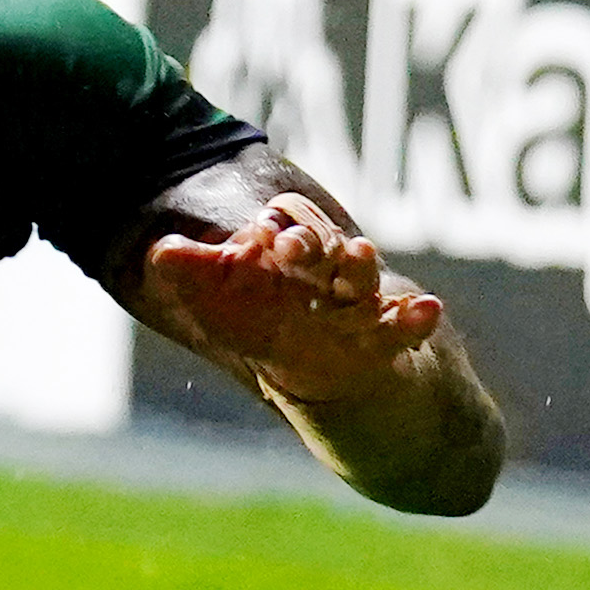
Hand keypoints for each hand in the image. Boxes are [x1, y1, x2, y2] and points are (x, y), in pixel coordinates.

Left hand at [143, 191, 444, 402]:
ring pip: (360, 280)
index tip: (259, 233)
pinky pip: (402, 327)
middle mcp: (326, 268)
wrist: (312, 367)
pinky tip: (428, 310)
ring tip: (359, 253)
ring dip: (358, 267)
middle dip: (308, 243)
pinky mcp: (384, 338)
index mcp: (288, 251)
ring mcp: (358, 302)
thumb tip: (161, 250)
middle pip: (322, 246)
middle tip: (289, 245)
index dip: (276, 221)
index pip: (286, 222)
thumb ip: (193, 272)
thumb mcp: (221, 300)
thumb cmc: (260, 319)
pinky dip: (415, 319)